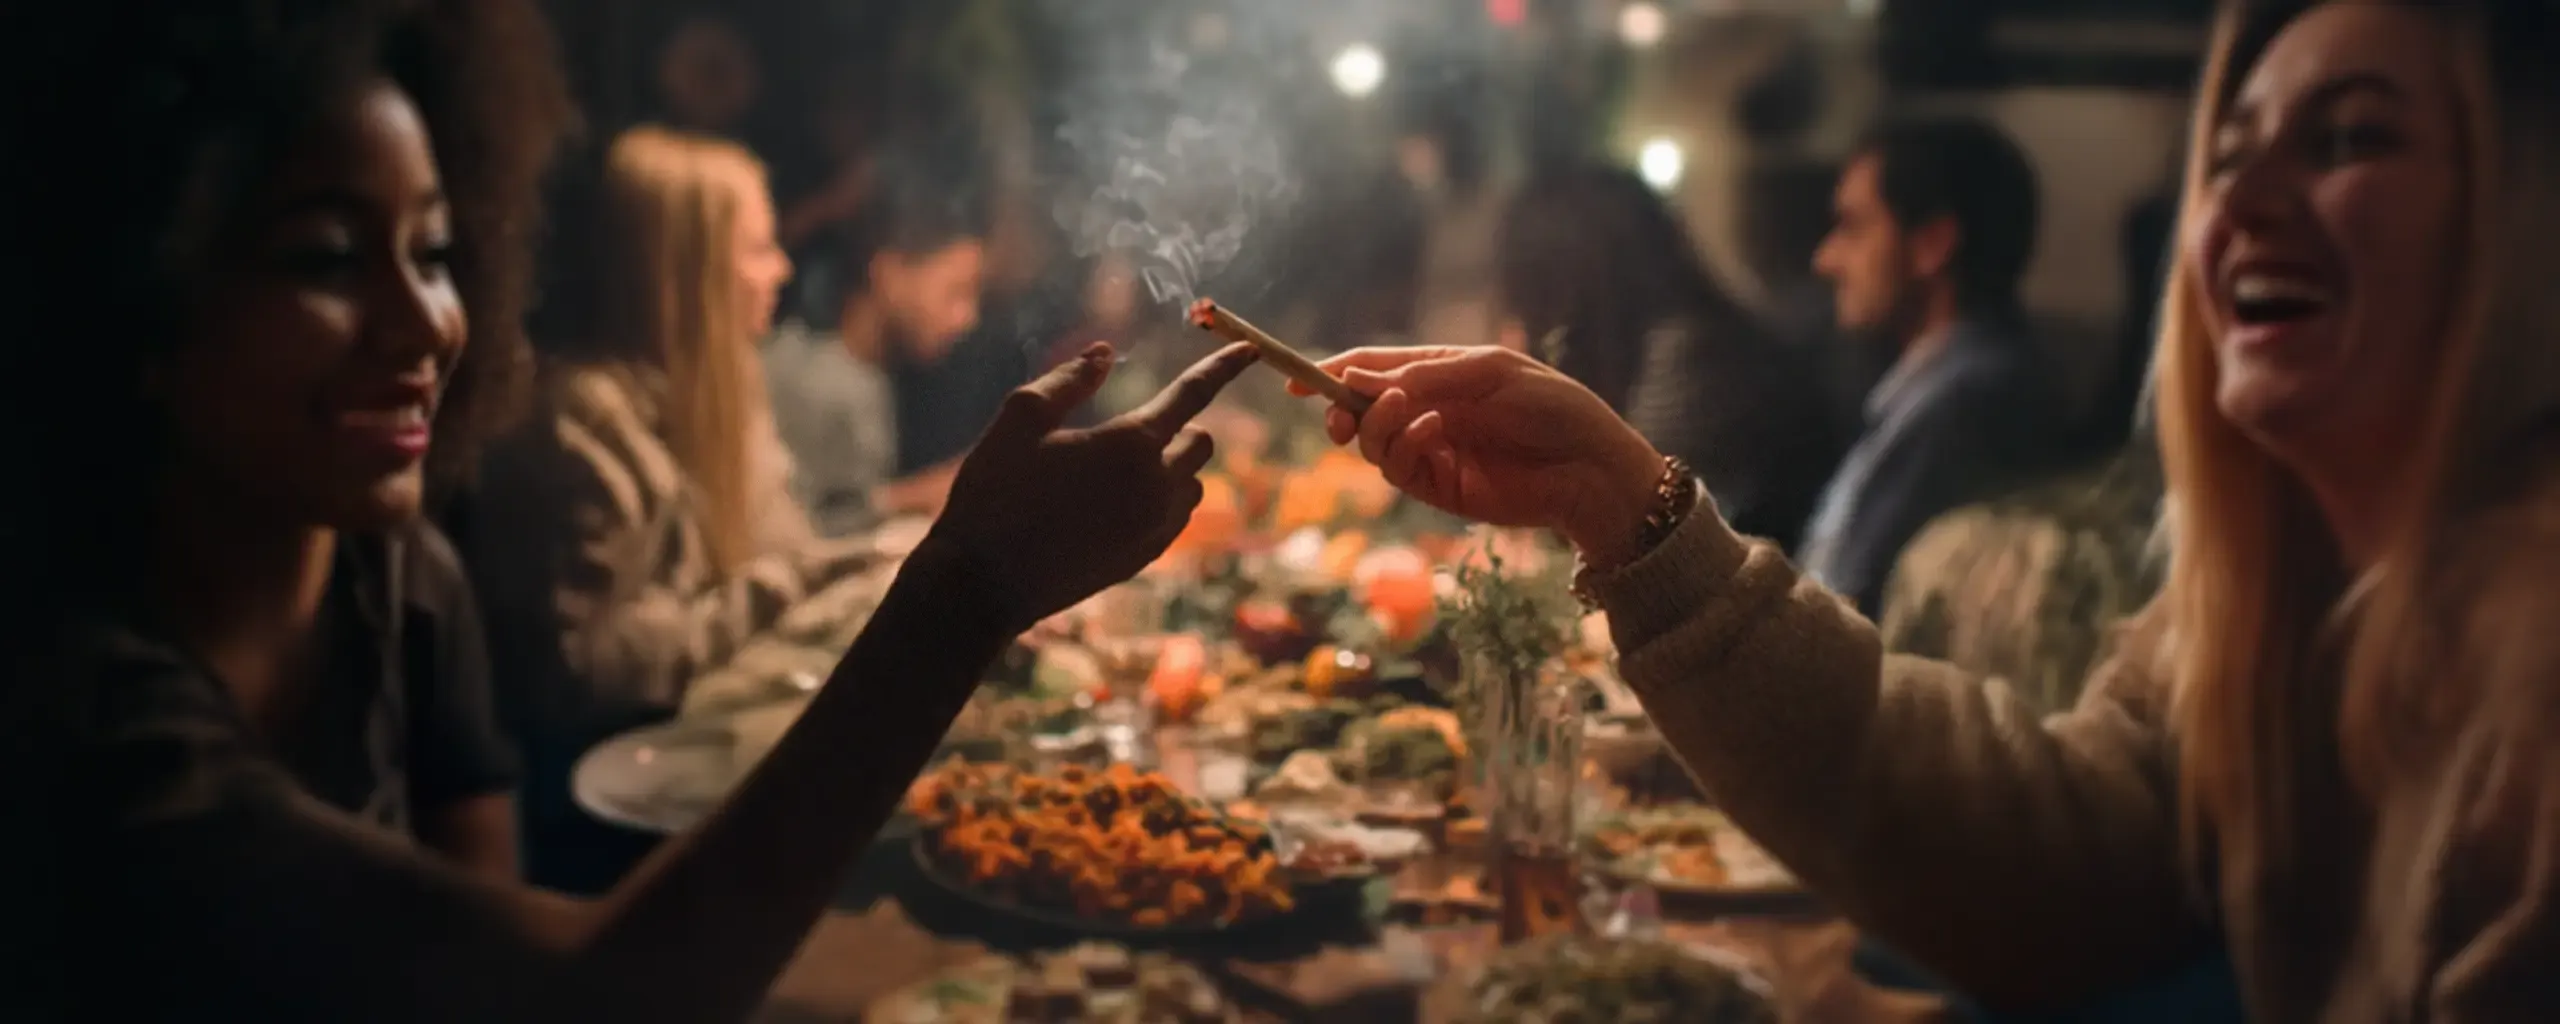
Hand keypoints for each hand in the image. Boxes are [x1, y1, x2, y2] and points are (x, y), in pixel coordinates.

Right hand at [917, 341, 1258, 631]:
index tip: (1252, 348)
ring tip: (1116, 472)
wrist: (983, 583)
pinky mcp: (1145, 558)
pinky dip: (1163, 500)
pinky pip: (1177, 517)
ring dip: (1173, 467)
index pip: (1193, 393)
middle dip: (1180, 427)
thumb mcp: (1020, 420)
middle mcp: (1156, 485)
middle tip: (1130, 430)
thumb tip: (1105, 353)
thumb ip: (1069, 380)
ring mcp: (1155, 527)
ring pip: (1194, 483)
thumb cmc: (996, 494)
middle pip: (1201, 442)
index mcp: (1130, 443)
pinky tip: (1117, 503)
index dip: (1223, 366)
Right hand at [1290, 346, 1666, 565]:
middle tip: (1336, 410)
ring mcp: (1432, 453)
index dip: (1333, 373)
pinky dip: (1405, 445)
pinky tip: (1433, 429)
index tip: (1296, 379)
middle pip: (1361, 411)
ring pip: (1374, 444)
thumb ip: (1423, 376)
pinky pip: (1400, 469)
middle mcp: (1428, 413)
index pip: (1373, 370)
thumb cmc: (1552, 408)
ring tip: (1403, 408)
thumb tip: (1356, 378)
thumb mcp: (1488, 372)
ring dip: (1376, 424)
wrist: (1591, 466)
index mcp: (1439, 376)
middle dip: (1342, 408)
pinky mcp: (1441, 489)